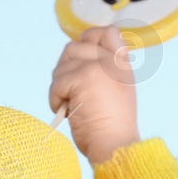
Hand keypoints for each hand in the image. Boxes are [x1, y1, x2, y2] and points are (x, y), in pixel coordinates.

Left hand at [48, 25, 140, 165]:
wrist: (115, 146)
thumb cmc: (110, 127)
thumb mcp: (114, 91)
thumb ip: (102, 70)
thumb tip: (74, 56)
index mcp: (122, 65)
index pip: (107, 32)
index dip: (88, 40)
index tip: (81, 62)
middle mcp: (112, 62)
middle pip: (74, 47)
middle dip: (65, 70)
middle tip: (70, 92)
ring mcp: (98, 67)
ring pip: (61, 66)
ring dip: (59, 88)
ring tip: (71, 105)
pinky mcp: (82, 77)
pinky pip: (56, 83)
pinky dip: (55, 101)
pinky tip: (68, 113)